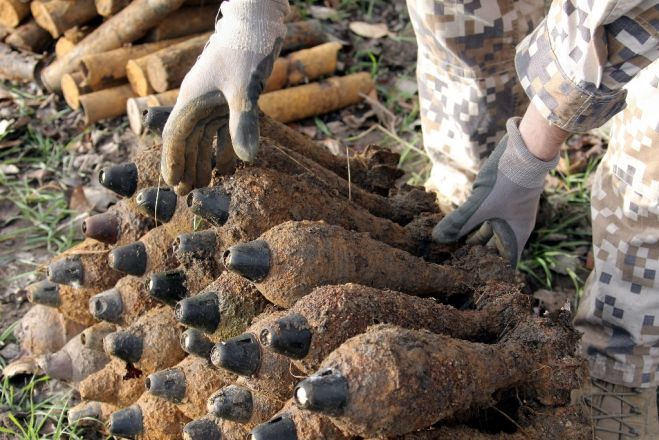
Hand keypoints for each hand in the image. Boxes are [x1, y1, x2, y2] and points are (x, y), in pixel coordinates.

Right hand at [161, 0, 289, 194]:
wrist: (258, 24)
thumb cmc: (245, 52)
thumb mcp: (244, 90)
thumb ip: (243, 125)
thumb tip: (246, 160)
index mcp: (191, 99)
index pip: (175, 136)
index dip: (173, 161)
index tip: (173, 185)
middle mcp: (198, 102)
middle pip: (187, 140)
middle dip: (187, 166)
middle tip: (189, 194)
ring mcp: (213, 100)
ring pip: (203, 137)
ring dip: (204, 160)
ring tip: (206, 185)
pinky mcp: (229, 98)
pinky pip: (221, 129)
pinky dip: (223, 147)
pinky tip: (229, 165)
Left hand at [432, 117, 559, 266]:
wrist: (526, 149)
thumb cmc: (509, 179)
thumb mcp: (480, 203)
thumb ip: (459, 221)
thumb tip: (436, 239)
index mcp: (515, 235)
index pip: (504, 265)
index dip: (489, 275)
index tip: (471, 284)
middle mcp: (512, 228)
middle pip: (493, 251)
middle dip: (474, 260)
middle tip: (451, 270)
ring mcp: (506, 215)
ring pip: (487, 234)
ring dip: (470, 241)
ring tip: (449, 252)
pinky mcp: (499, 203)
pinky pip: (484, 221)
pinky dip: (471, 226)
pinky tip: (456, 229)